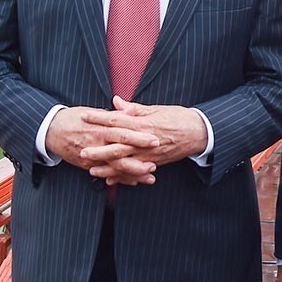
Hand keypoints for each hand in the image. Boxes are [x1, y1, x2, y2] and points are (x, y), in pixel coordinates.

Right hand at [45, 106, 158, 184]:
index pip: (123, 132)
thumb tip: (132, 111)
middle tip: (155, 164)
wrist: (51, 129)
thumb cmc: (75, 117)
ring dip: (132, 173)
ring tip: (149, 177)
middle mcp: (96, 142)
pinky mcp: (86, 165)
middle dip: (138, 159)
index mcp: (100, 127)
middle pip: (120, 152)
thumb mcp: (94, 112)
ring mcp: (91, 156)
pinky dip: (119, 178)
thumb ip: (114, 114)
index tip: (155, 139)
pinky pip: (105, 173)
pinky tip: (133, 182)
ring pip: (114, 167)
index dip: (139, 137)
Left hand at [81, 96, 208, 171]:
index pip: (116, 120)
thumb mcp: (157, 109)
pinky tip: (110, 179)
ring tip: (91, 169)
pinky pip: (135, 172)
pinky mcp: (154, 163)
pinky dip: (122, 177)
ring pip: (124, 163)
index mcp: (144, 123)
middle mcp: (144, 141)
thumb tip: (116, 102)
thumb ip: (134, 108)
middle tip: (82, 151)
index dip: (99, 118)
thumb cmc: (179, 118)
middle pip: (117, 146)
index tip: (84, 116)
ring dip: (107, 167)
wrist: (199, 133)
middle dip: (98, 149)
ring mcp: (149, 155)